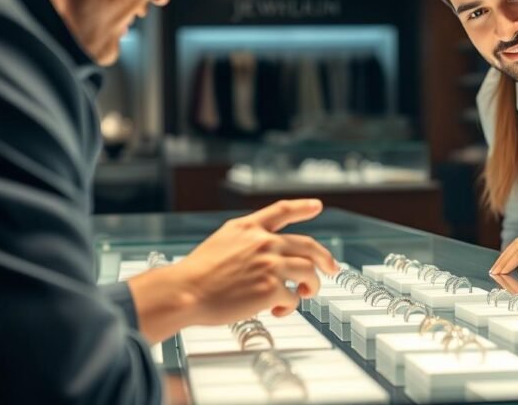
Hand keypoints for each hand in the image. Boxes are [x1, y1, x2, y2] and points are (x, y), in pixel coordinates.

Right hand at [169, 199, 338, 323]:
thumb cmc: (197, 273)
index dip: (302, 207)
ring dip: (311, 285)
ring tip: (305, 293)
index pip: (281, 211)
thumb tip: (270, 252)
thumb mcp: (222, 241)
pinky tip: (278, 311)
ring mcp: (270, 264)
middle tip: (332, 268)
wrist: (185, 291)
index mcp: (249, 228)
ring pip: (309, 272)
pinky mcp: (272, 288)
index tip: (317, 206)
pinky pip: (293, 297)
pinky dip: (289, 306)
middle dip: (325, 258)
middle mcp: (264, 242)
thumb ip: (246, 241)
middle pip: (308, 246)